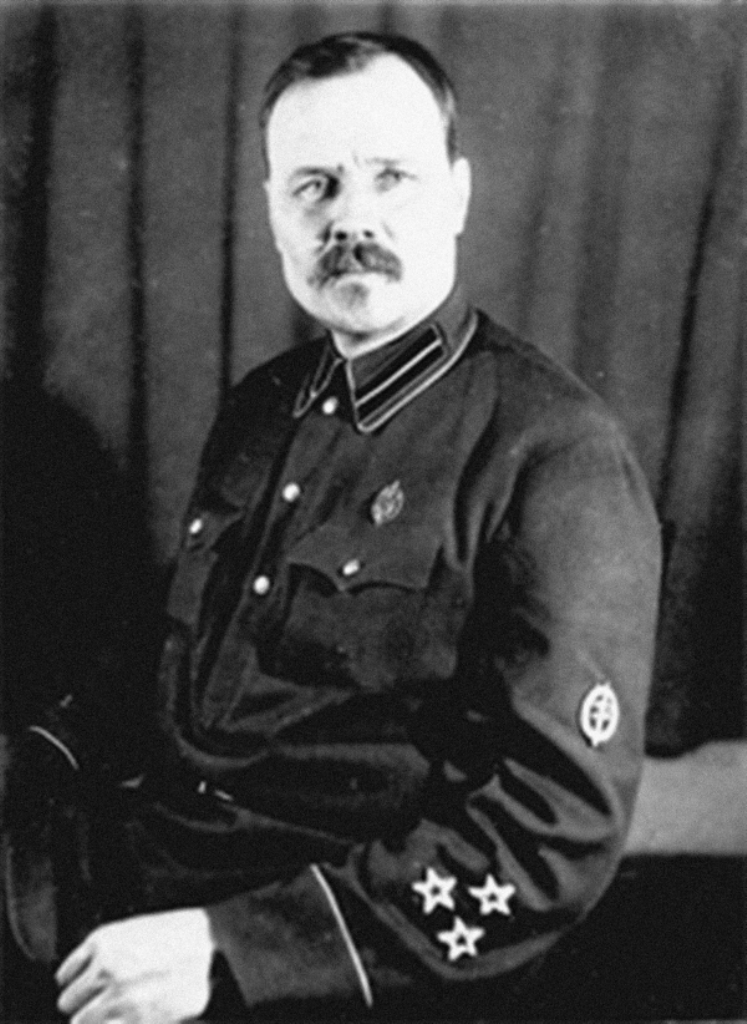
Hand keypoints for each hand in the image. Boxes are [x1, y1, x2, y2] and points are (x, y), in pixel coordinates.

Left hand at [55, 907, 215, 1022]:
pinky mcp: (136, 1020)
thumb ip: (102, 952)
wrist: (215, 949)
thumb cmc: (178, 938)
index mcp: (103, 941)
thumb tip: (80, 980)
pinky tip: (127, 1018)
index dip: (77, 983)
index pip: (64, 975)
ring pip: (80, 1023)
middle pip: (68, 1003)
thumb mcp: (134, 931)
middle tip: (105, 1002)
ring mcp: (119, 998)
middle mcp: (106, 969)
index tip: (89, 987)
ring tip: (118, 1012)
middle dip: (84, 1004)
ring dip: (95, 1021)